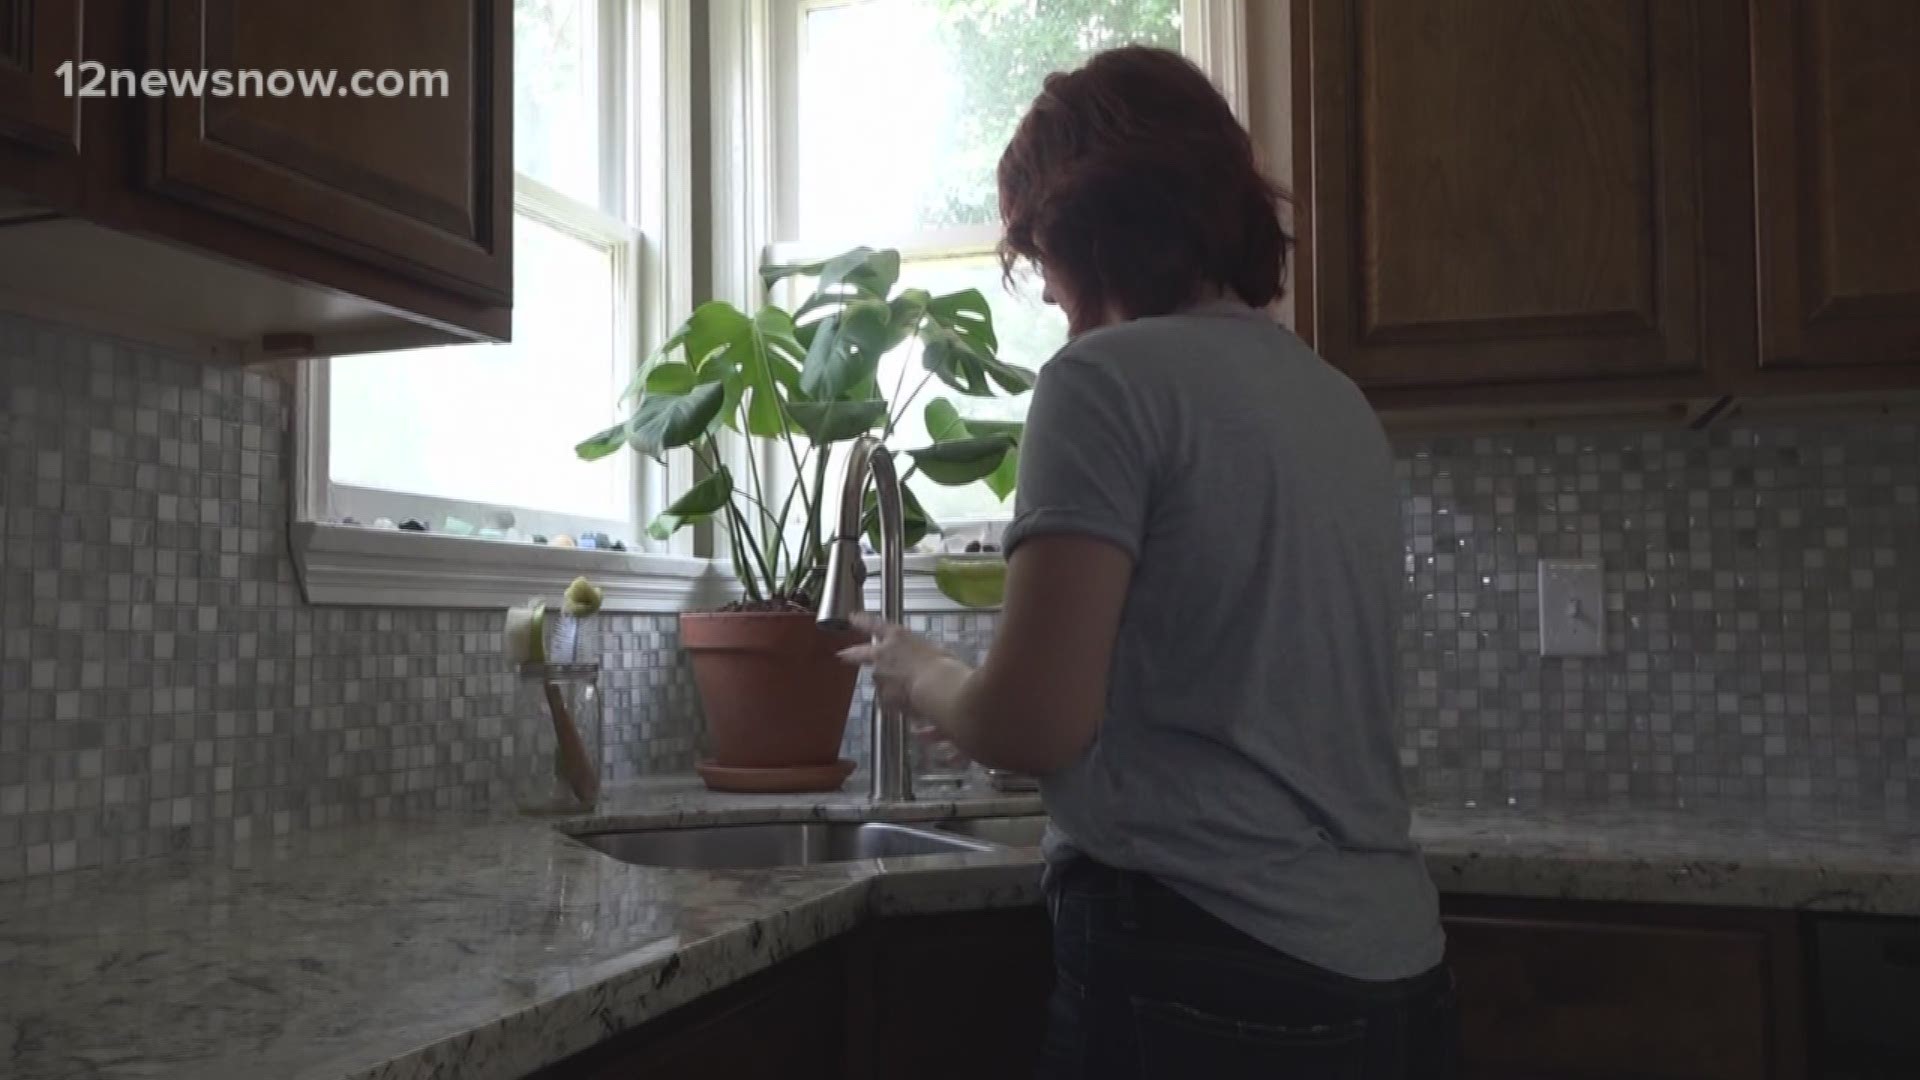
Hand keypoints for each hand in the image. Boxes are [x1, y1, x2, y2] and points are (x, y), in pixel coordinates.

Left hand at [837, 612, 968, 717]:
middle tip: (842, 655)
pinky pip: (888, 701)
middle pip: (860, 654)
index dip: (862, 621)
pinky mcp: (883, 698)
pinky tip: (913, 707)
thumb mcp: (936, 652)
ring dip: (889, 685)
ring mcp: (880, 677)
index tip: (852, 617)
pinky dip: (897, 704)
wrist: (938, 688)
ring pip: (880, 681)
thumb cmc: (945, 665)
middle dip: (851, 655)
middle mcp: (883, 654)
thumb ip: (921, 655)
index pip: (875, 625)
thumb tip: (920, 663)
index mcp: (898, 636)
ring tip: (909, 692)